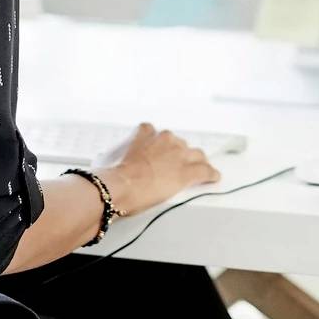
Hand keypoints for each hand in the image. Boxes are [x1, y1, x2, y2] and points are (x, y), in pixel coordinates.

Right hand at [98, 123, 220, 216]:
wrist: (121, 185)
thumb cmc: (112, 175)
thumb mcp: (109, 156)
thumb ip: (115, 152)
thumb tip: (105, 159)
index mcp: (147, 133)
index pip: (157, 133)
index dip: (160, 146)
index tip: (158, 153)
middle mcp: (166, 139)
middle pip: (180, 144)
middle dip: (179, 154)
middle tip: (175, 167)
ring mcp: (179, 154)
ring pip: (196, 155)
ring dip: (197, 162)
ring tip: (199, 169)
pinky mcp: (188, 172)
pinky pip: (205, 171)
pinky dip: (210, 175)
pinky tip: (213, 178)